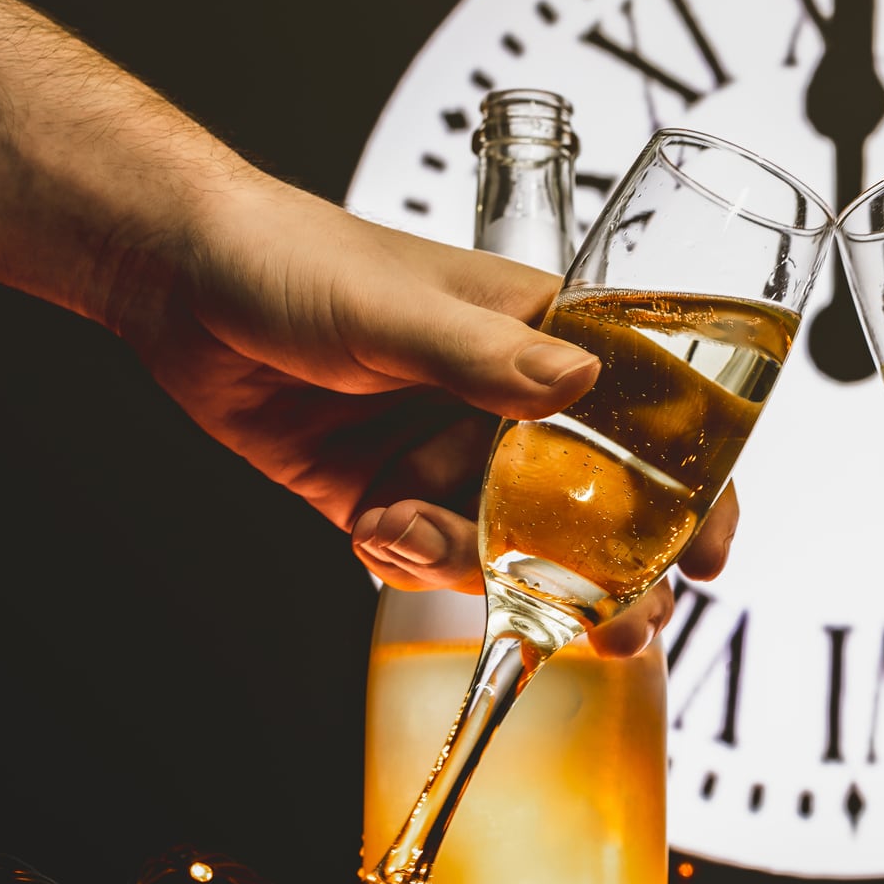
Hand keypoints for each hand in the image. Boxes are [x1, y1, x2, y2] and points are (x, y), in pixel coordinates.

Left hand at [116, 176, 735, 654]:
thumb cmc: (297, 258)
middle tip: (608, 625)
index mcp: (547, 340)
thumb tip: (580, 383)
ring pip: (508, 548)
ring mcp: (451, 456)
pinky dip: (405, 561)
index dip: (695, 491)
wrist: (176, 281)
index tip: (707, 557)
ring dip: (471, 567)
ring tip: (402, 531)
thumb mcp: (400, 308)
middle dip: (603, 575)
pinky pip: (430, 558)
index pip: (652, 418)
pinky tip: (365, 525)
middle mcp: (512, 405)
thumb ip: (487, 355)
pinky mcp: (390, 495)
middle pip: (594, 508)